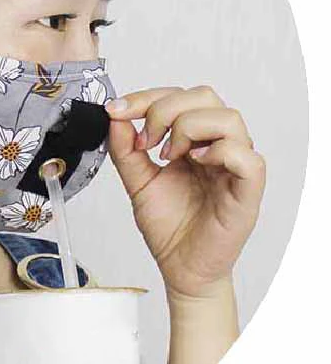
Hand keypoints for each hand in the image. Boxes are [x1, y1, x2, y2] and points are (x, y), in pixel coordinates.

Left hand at [105, 86, 265, 298]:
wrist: (179, 267)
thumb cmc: (169, 226)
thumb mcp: (136, 181)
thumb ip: (124, 149)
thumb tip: (115, 115)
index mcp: (194, 140)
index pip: (178, 97)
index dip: (146, 97)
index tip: (116, 110)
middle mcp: (217, 146)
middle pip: (204, 96)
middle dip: (164, 110)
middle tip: (145, 142)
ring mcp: (235, 166)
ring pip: (228, 118)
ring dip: (188, 128)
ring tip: (168, 156)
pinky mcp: (247, 190)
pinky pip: (247, 157)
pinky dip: (218, 152)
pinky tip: (195, 163)